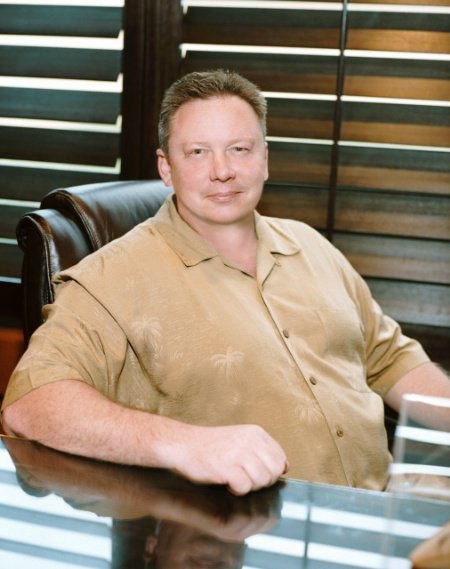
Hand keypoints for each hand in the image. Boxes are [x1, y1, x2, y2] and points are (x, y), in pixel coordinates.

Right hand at [165, 423, 288, 494]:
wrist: (183, 444)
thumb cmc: (211, 445)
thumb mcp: (241, 439)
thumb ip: (263, 451)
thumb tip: (286, 466)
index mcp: (256, 433)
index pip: (281, 459)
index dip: (271, 471)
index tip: (255, 471)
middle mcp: (250, 440)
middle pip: (274, 472)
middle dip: (262, 480)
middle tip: (244, 476)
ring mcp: (239, 453)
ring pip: (261, 481)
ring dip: (248, 485)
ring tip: (234, 477)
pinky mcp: (227, 467)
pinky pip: (244, 487)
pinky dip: (236, 489)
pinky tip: (226, 481)